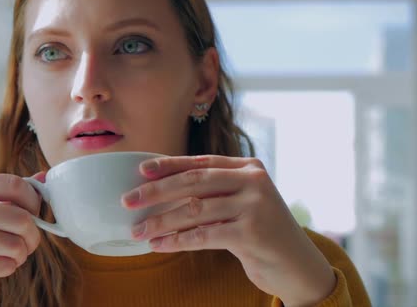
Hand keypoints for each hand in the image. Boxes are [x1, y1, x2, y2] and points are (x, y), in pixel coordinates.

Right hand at [0, 173, 44, 306]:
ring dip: (21, 254)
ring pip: (18, 244)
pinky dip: (9, 267)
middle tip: (26, 242)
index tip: (34, 213)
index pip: (15, 184)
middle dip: (33, 235)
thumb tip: (44, 177)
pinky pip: (8, 265)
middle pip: (22, 218)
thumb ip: (6, 193)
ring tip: (7, 255)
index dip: (34, 200)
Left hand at [121, 156, 335, 306]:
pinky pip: (203, 236)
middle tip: (128, 201)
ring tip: (138, 230)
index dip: (169, 165)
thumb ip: (214, 192)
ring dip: (161, 222)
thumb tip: (161, 190)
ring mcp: (255, 206)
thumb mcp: (242, 204)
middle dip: (156, 192)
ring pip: (195, 211)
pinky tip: (158, 245)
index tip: (141, 170)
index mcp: (249, 168)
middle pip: (194, 182)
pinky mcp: (251, 234)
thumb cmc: (261, 232)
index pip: (201, 161)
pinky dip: (177, 241)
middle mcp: (253, 181)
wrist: (299, 266)